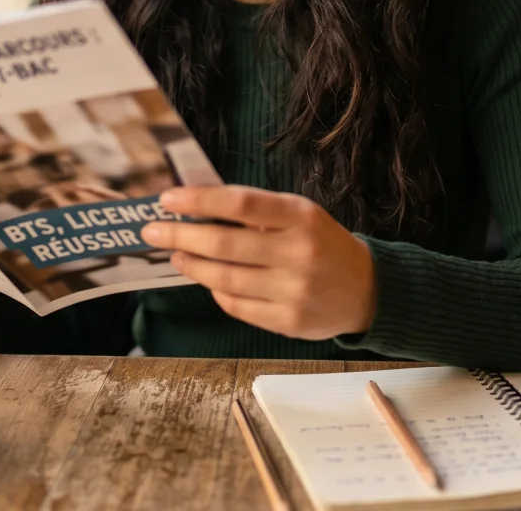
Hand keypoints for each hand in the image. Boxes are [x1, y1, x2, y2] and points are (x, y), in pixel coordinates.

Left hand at [141, 186, 376, 340]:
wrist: (367, 290)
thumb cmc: (322, 243)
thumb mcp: (300, 215)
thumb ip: (257, 213)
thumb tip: (196, 209)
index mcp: (302, 217)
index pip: (242, 205)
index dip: (200, 201)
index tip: (168, 199)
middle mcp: (298, 253)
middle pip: (226, 245)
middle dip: (181, 236)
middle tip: (153, 231)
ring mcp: (293, 291)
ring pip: (225, 279)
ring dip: (192, 266)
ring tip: (176, 255)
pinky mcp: (288, 321)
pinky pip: (237, 306)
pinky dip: (216, 291)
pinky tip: (206, 279)